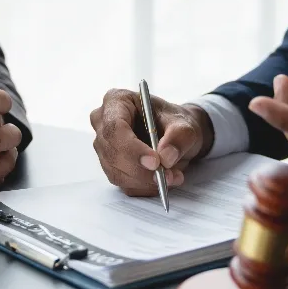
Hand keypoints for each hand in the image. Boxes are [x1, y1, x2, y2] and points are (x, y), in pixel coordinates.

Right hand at [90, 89, 213, 195]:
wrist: (175, 135)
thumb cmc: (174, 122)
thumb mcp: (185, 124)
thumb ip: (179, 137)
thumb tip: (166, 157)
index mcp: (116, 101)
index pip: (115, 128)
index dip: (132, 148)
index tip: (155, 162)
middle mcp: (103, 123)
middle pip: (113, 153)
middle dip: (141, 170)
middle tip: (169, 175)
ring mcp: (104, 147)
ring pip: (117, 173)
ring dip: (146, 181)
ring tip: (173, 176)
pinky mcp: (112, 167)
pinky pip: (124, 184)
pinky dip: (145, 187)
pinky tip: (163, 181)